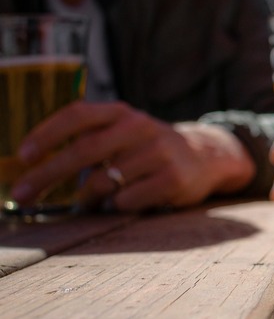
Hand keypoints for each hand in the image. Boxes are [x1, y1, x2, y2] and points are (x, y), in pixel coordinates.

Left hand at [13, 101, 254, 211]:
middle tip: (23, 195)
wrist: (205, 156)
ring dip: (88, 198)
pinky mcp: (173, 178)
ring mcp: (159, 153)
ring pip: (102, 182)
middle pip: (84, 151)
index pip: (78, 115)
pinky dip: (118, 206)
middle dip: (46, 175)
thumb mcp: (123, 132)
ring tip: (91, 201)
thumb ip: (89, 139)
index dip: (47, 134)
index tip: (23, 156)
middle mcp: (141, 127)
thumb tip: (36, 165)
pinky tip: (127, 200)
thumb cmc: (148, 149)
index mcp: (123, 113)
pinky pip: (126, 200)